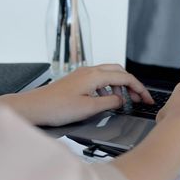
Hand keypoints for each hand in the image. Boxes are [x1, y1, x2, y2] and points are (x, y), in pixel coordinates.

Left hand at [0, 64, 153, 125]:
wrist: (33, 108)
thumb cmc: (55, 108)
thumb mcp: (88, 108)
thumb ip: (109, 103)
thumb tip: (121, 100)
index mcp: (95, 76)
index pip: (125, 77)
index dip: (139, 89)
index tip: (147, 99)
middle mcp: (89, 71)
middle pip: (119, 71)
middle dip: (132, 84)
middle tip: (139, 98)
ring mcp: (82, 75)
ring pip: (109, 74)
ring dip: (120, 86)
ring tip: (124, 101)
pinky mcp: (77, 81)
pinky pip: (99, 79)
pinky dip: (108, 87)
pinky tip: (106, 100)